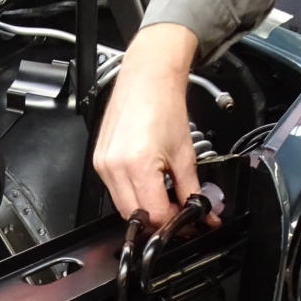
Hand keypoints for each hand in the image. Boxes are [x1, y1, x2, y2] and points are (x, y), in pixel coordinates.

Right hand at [92, 23, 199, 224]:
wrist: (147, 79)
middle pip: (135, 216)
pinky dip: (132, 194)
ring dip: (143, 208)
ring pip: (123, 206)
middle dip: (157, 218)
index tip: (185, 218)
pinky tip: (147, 183)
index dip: (172, 221)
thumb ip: (192, 188)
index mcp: (138, 165)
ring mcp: (103, 165)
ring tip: (163, 194)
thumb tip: (201, 210)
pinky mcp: (99, 161)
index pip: (154, 214)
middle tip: (176, 210)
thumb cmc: (164, 105)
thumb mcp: (185, 152)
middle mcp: (114, 167)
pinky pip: (114, 191)